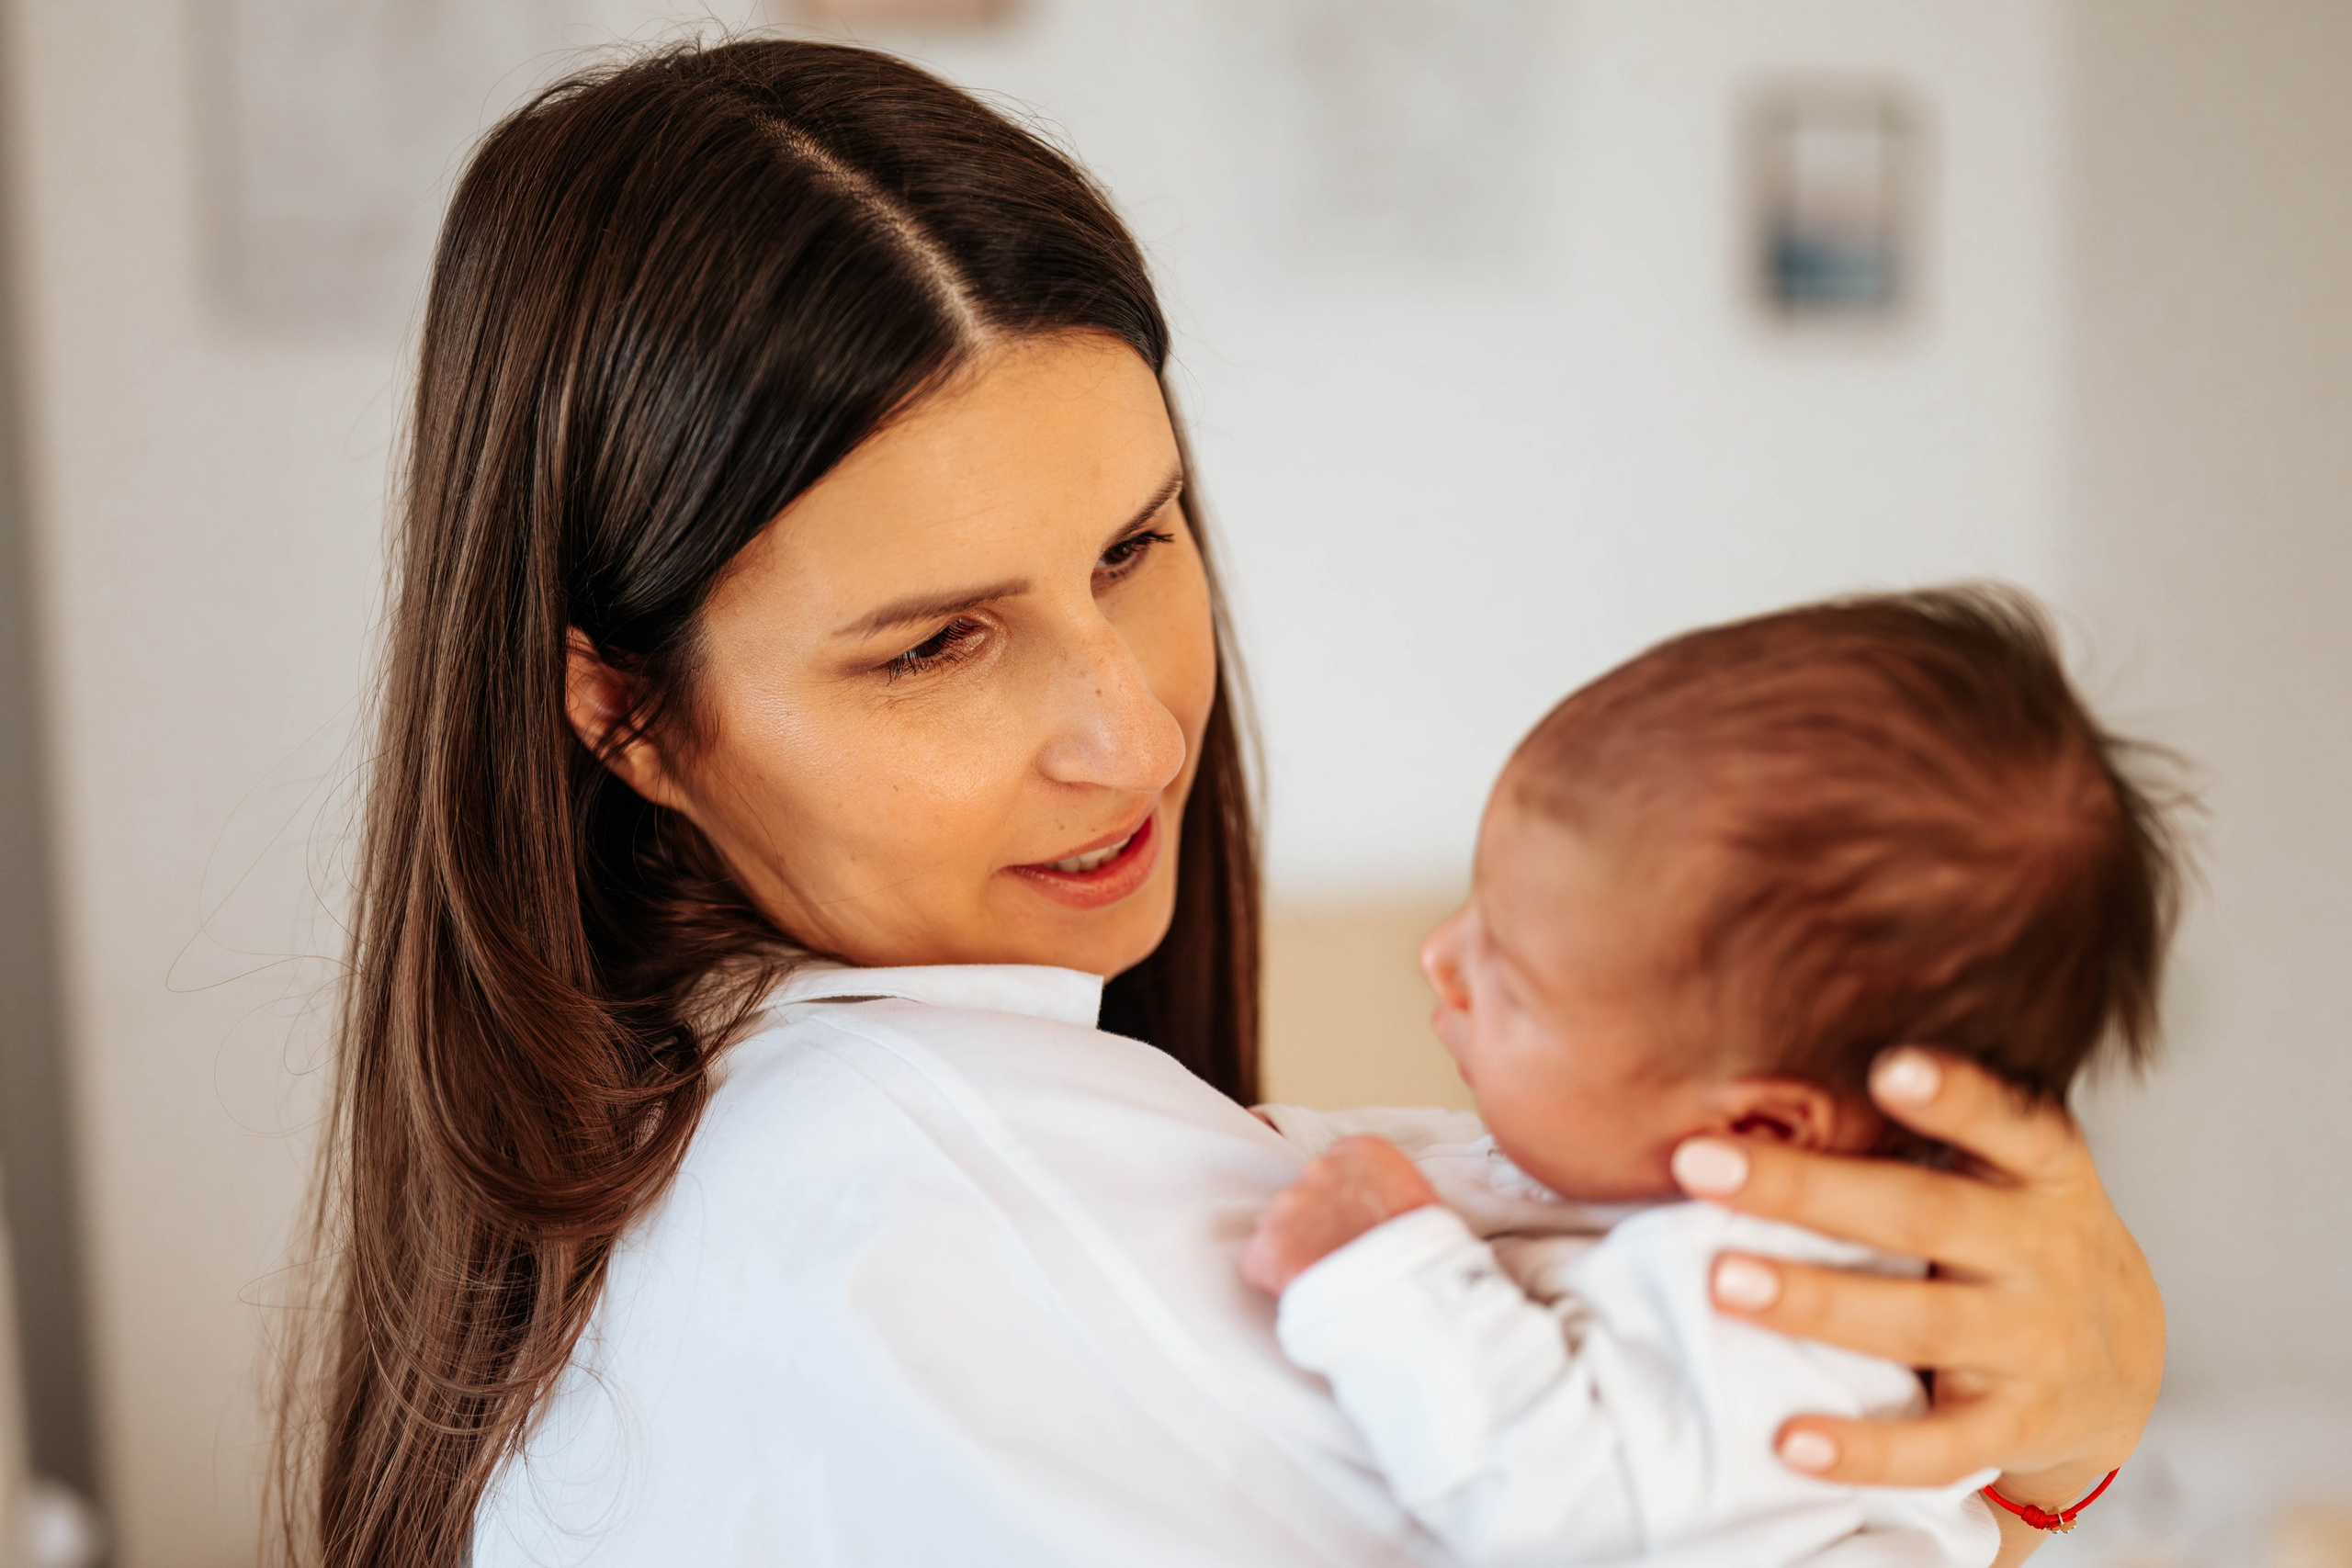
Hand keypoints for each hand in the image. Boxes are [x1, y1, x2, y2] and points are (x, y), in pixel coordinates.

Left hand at [1240, 1136, 1438, 1295]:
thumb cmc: (1431, 1253)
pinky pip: (1260, 1264)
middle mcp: (1320, 1168)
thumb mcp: (1423, 1203)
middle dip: (1317, 1226)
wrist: (1413, 1289)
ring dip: (1297, 1251)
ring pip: (1281, 1228)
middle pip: (1306, 1196)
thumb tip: (1380, 1214)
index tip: (1352, 1226)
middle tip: (1340, 1257)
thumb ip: (1389, 1194)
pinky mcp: (1267, 1247)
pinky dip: (1275, 1280)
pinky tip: (1303, 1295)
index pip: (1338, 1168)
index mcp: (1363, 1151)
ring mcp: (1289, 1205)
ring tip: (1326, 1279)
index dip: (1344, 1204)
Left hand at [1673, 1048, 2162, 1506]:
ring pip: (1920, 1323)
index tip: (1889, 1067)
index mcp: (2042, 1174)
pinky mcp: (2017, 1427)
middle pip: (1922, 1215)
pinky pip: (1938, 1445)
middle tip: (1702, 1166)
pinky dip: (1865, 1449)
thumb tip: (1770, 1095)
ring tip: (1724, 1283)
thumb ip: (1923, 1135)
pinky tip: (1791, 1439)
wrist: (2121, 1363)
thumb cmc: (2015, 1236)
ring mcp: (2034, 1344)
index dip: (1955, 1097)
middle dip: (1807, 1191)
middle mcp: (2044, 1253)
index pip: (2010, 1124)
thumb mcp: (2005, 1172)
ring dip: (1816, 1302)